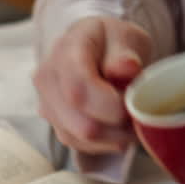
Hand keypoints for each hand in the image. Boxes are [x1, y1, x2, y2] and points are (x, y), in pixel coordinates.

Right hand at [34, 17, 150, 154]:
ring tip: (128, 118)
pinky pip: (81, 146)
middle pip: (82, 123)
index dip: (111, 106)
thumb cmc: (113, 43)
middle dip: (118, 127)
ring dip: (114, 137)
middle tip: (137, 114)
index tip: (132, 104)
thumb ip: (126, 52)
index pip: (79, 88)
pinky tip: (116, 126)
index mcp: (66, 50)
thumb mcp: (126, 37)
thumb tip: (127, 67)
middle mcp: (47, 78)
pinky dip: (105, 142)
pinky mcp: (54, 124)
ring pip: (82, 139)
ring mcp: (47, 104)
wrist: (94, 48)